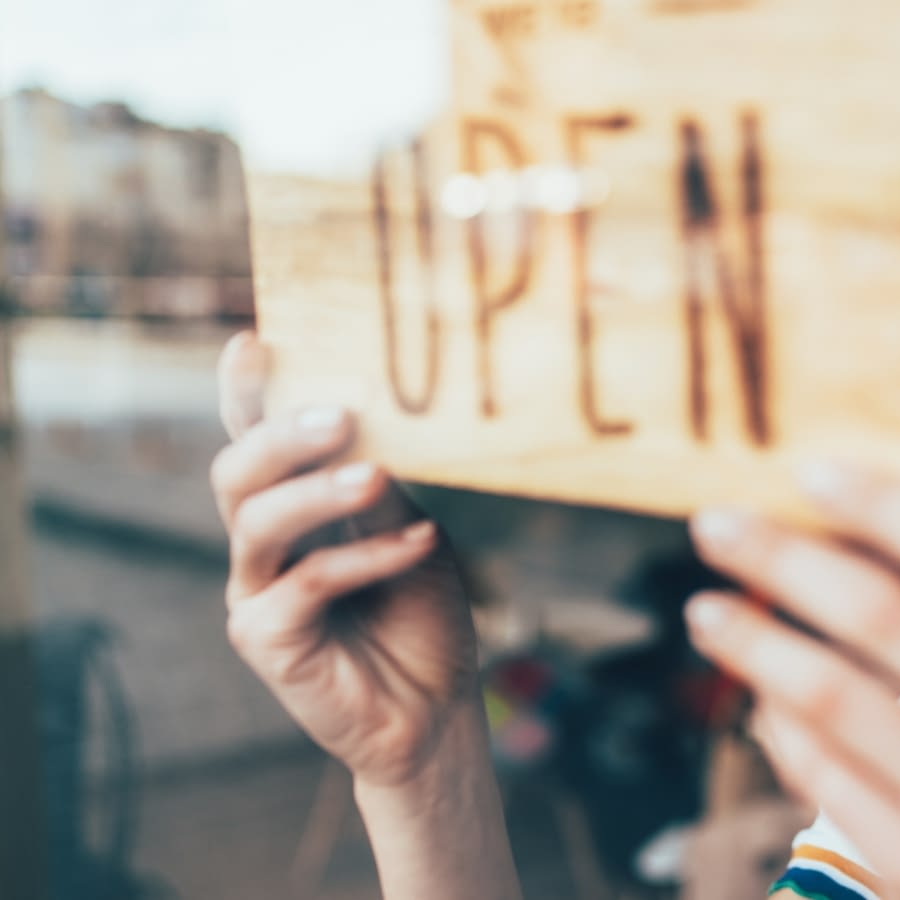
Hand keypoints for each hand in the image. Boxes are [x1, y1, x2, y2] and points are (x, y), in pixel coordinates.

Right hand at [210, 332, 480, 786]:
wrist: (437, 710)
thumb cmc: (422, 614)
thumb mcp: (413, 533)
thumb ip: (383, 487)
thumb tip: (369, 421)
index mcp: (292, 507)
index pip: (257, 439)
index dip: (246, 393)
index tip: (254, 341)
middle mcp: (261, 544)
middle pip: (237, 472)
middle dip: (281, 435)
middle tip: (341, 414)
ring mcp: (256, 591)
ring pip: (258, 522)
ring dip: (318, 492)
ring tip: (375, 475)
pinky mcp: (266, 640)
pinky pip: (306, 584)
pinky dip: (365, 558)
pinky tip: (419, 544)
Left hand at [685, 464, 899, 899]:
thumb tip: (834, 511)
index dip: (885, 502)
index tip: (806, 472)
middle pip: (886, 613)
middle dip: (783, 559)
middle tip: (714, 526)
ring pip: (831, 695)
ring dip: (752, 640)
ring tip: (704, 610)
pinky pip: (818, 770)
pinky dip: (777, 720)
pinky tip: (758, 693)